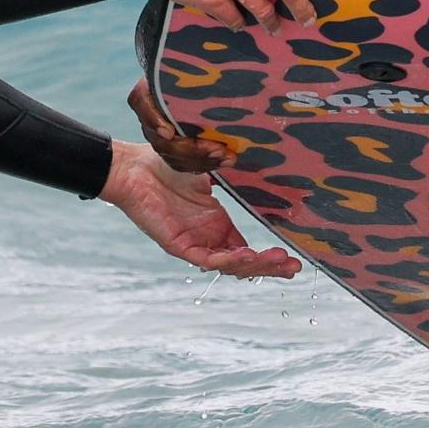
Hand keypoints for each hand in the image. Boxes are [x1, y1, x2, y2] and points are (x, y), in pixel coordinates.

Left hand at [97, 139, 298, 278]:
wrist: (134, 167)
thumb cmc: (167, 165)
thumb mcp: (209, 169)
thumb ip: (230, 169)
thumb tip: (253, 160)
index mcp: (216, 224)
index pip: (247, 249)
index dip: (270, 256)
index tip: (294, 255)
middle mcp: (208, 237)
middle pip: (244, 263)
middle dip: (270, 267)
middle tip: (294, 267)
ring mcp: (194, 243)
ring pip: (229, 266)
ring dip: (255, 266)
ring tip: (278, 261)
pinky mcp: (178, 245)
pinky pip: (207, 259)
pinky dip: (228, 260)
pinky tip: (248, 256)